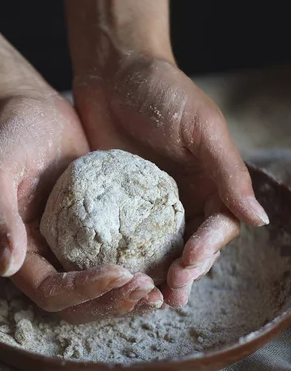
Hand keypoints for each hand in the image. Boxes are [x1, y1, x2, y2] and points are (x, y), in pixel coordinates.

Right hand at [0, 90, 162, 322]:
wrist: (30, 110)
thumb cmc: (8, 135)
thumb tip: (6, 266)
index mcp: (20, 253)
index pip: (51, 291)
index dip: (84, 291)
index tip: (120, 272)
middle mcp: (44, 259)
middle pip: (78, 304)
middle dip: (113, 302)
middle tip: (149, 291)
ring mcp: (70, 249)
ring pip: (101, 292)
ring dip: (129, 297)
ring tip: (161, 291)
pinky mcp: (94, 234)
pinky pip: (116, 262)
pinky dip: (139, 270)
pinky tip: (167, 264)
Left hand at [74, 55, 268, 306]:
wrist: (112, 71)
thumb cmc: (162, 92)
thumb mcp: (201, 128)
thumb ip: (228, 173)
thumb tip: (259, 220)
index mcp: (212, 183)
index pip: (219, 227)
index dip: (208, 249)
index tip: (190, 264)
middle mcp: (186, 200)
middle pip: (193, 247)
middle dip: (185, 273)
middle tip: (170, 295)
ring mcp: (151, 206)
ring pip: (162, 250)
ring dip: (159, 276)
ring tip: (148, 298)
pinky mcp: (120, 207)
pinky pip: (127, 239)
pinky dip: (128, 259)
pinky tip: (119, 276)